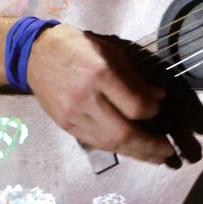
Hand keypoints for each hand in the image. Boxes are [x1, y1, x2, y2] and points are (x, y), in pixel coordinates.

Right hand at [25, 24, 175, 163]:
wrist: (34, 53)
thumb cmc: (77, 46)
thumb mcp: (110, 51)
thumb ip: (133, 77)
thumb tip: (157, 98)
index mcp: (100, 74)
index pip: (134, 106)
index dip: (152, 111)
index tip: (159, 106)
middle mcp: (86, 99)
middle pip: (122, 133)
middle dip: (149, 146)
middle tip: (167, 152)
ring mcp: (73, 115)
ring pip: (108, 143)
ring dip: (135, 153)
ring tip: (154, 158)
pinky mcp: (64, 125)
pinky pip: (95, 142)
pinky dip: (115, 147)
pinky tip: (129, 149)